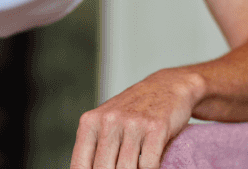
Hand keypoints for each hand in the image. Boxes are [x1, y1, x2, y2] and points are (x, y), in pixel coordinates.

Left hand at [69, 68, 202, 168]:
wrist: (167, 86)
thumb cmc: (133, 110)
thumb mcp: (106, 123)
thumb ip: (94, 148)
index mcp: (90, 122)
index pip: (80, 165)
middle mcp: (109, 120)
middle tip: (121, 167)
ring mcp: (133, 123)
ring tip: (136, 163)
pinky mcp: (156, 127)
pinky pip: (148, 165)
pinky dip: (151, 168)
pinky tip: (151, 159)